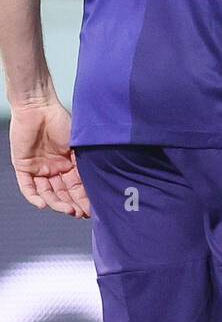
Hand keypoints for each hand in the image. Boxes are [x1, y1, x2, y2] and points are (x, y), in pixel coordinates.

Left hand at [10, 100, 90, 217]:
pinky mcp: (23, 166)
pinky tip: (44, 204)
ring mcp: (38, 168)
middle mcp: (53, 169)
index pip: (76, 187)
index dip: (83, 199)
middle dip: (72, 204)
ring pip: (47, 193)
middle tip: (80, 214)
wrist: (38, 107)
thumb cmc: (61, 121)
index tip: (91, 210)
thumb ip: (83, 165)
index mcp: (68, 164)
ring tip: (67, 210)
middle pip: (62, 193)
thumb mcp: (78, 146)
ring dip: (56, 203)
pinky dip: (34, 197)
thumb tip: (98, 183)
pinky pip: (27, 187)